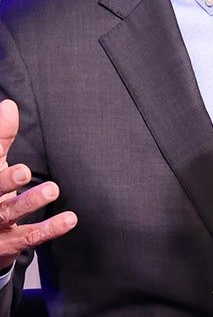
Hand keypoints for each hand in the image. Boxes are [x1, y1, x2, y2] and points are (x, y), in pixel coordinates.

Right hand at [0, 99, 76, 270]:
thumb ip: (2, 137)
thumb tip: (9, 105)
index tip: (11, 139)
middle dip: (6, 181)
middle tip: (24, 171)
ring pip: (9, 213)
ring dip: (30, 202)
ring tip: (52, 189)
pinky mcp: (9, 244)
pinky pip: (30, 237)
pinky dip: (49, 228)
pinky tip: (69, 219)